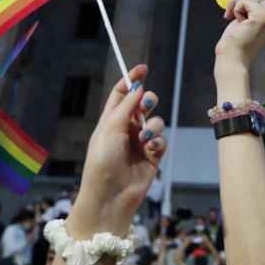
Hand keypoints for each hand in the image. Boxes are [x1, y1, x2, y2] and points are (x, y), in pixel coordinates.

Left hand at [68, 65, 165, 236]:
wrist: (110, 196)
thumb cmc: (102, 162)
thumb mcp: (110, 129)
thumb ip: (126, 107)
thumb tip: (138, 87)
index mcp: (111, 120)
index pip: (121, 93)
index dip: (132, 80)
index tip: (144, 68)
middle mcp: (126, 129)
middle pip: (143, 104)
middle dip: (149, 101)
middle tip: (147, 104)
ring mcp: (140, 142)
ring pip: (156, 121)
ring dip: (153, 126)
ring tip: (145, 139)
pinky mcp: (153, 156)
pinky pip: (162, 140)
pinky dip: (158, 142)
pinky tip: (151, 150)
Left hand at [214, 0, 264, 70]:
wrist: (232, 59)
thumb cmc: (234, 42)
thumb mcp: (245, 20)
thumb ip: (250, 7)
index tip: (234, 14)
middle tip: (230, 13)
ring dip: (237, 3)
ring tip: (235, 18)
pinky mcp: (261, 17)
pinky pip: (245, 1)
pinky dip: (236, 9)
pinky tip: (238, 23)